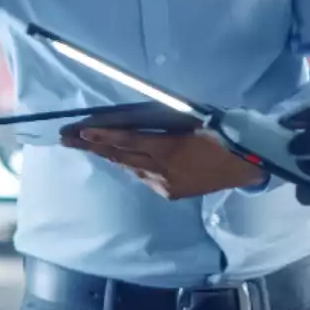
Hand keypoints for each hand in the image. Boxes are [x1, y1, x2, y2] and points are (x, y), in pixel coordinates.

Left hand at [62, 126, 264, 199]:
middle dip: (91, 147)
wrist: (244, 167)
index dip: (102, 137)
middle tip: (66, 138)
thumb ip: (165, 122)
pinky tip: (127, 157)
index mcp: (168, 148)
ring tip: (87, 144)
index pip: (128, 141)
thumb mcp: (193, 121)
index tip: (81, 133)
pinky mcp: (169, 193)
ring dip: (110, 155)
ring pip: (130, 167)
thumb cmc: (220, 135)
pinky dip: (134, 165)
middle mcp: (161, 169)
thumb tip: (138, 116)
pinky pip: (144, 175)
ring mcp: (163, 184)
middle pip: (120, 156)